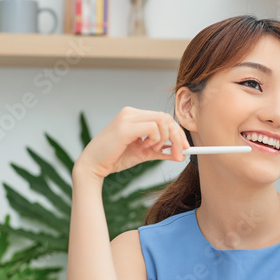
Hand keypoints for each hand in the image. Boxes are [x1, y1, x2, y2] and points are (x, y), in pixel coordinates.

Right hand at [72, 107, 188, 181]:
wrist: (94, 166)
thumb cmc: (115, 158)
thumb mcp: (143, 153)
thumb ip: (159, 150)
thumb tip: (179, 153)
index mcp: (134, 116)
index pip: (164, 117)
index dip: (178, 132)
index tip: (185, 148)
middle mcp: (131, 113)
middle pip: (166, 117)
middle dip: (178, 136)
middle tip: (181, 153)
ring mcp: (128, 118)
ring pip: (162, 120)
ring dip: (166, 138)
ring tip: (154, 149)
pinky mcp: (125, 127)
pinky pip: (152, 127)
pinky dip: (156, 138)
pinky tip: (146, 146)